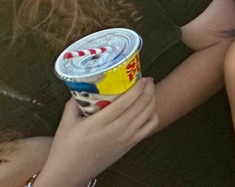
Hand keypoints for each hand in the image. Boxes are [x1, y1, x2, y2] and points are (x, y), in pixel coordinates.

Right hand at [39, 78, 158, 186]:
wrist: (69, 173)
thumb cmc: (65, 148)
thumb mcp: (66, 122)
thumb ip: (75, 102)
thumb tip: (85, 85)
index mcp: (100, 123)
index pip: (126, 101)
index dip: (138, 87)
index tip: (141, 77)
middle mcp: (117, 130)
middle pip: (142, 105)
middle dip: (148, 88)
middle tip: (147, 80)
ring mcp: (126, 139)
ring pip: (149, 114)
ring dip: (152, 99)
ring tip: (149, 90)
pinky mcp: (130, 146)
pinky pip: (150, 127)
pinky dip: (153, 115)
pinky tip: (148, 109)